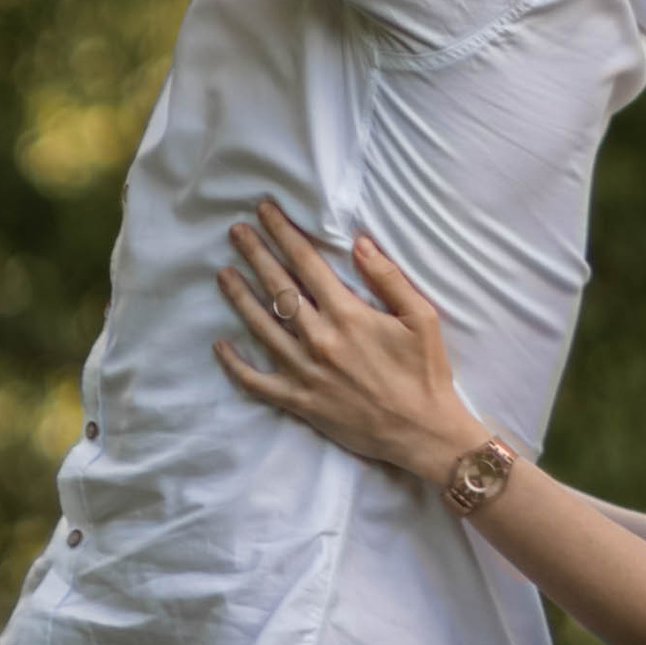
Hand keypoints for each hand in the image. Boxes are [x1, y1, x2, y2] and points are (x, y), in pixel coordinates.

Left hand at [213, 201, 481, 490]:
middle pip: (278, 288)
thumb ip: (388, 277)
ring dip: (239, 298)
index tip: (265, 211)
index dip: (283, 233)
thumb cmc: (425, 373)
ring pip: (261, 328)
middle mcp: (320, 340)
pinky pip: (256, 382)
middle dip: (255, 255)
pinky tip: (220, 345)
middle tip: (236, 232)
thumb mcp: (421, 317)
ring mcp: (305, 372)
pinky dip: (235, 364)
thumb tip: (359, 243)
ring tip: (223, 274)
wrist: (422, 433)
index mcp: (348, 315)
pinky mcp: (299, 402)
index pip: (306, 263)